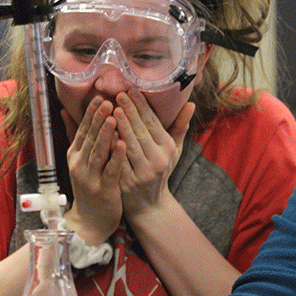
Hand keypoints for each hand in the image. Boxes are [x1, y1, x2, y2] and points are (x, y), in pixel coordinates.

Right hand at [62, 97, 124, 243]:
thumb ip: (75, 135)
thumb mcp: (80, 160)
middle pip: (89, 137)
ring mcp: (90, 177)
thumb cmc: (90, 185)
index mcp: (75, 154)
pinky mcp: (104, 190)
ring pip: (98, 152)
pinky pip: (110, 170)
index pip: (83, 129)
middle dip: (98, 118)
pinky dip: (116, 156)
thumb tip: (65, 110)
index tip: (100, 95)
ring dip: (105, 134)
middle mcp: (80, 164)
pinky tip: (123, 144)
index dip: (91, 113)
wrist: (90, 221)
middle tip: (107, 99)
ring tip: (113, 116)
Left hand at [114, 89, 193, 218]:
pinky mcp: (128, 182)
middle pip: (141, 131)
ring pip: (130, 144)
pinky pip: (118, 161)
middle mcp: (158, 160)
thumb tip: (191, 104)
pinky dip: (111, 146)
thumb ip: (180, 126)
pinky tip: (104, 133)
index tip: (131, 90)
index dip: (142, 106)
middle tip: (118, 94)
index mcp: (168, 149)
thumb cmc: (160, 171)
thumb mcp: (174, 150)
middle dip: (129, 111)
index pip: (154, 123)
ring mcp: (143, 172)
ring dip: (120, 126)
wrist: (149, 205)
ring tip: (111, 109)